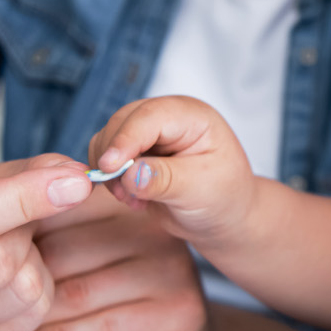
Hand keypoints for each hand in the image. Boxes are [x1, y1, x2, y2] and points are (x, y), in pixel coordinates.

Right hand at [0, 153, 92, 330]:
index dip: (22, 201)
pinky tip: (12, 282)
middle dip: (23, 238)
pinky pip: (24, 325)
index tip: (71, 185)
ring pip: (17, 296)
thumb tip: (74, 179)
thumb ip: (26, 173)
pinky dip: (34, 299)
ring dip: (33, 268)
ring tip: (13, 253)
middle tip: (18, 226)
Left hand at [15, 187, 209, 330]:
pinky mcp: (176, 309)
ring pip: (76, 294)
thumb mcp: (84, 241)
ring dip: (30, 315)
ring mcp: (169, 267)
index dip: (12, 238)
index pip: (55, 210)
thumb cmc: (115, 275)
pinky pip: (100, 327)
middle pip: (62, 253)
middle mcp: (151, 226)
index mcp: (124, 199)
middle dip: (17, 280)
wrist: (178, 319)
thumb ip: (47, 225)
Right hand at [88, 96, 258, 247]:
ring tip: (133, 199)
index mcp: (191, 116)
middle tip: (123, 193)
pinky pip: (106, 157)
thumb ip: (165, 180)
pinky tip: (133, 198)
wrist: (223, 215)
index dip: (126, 139)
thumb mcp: (200, 190)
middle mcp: (167, 118)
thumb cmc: (224, 197)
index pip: (150, 116)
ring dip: (111, 171)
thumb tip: (129, 174)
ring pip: (108, 138)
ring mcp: (149, 133)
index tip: (109, 167)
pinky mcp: (135, 152)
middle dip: (115, 157)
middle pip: (122, 123)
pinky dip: (111, 179)